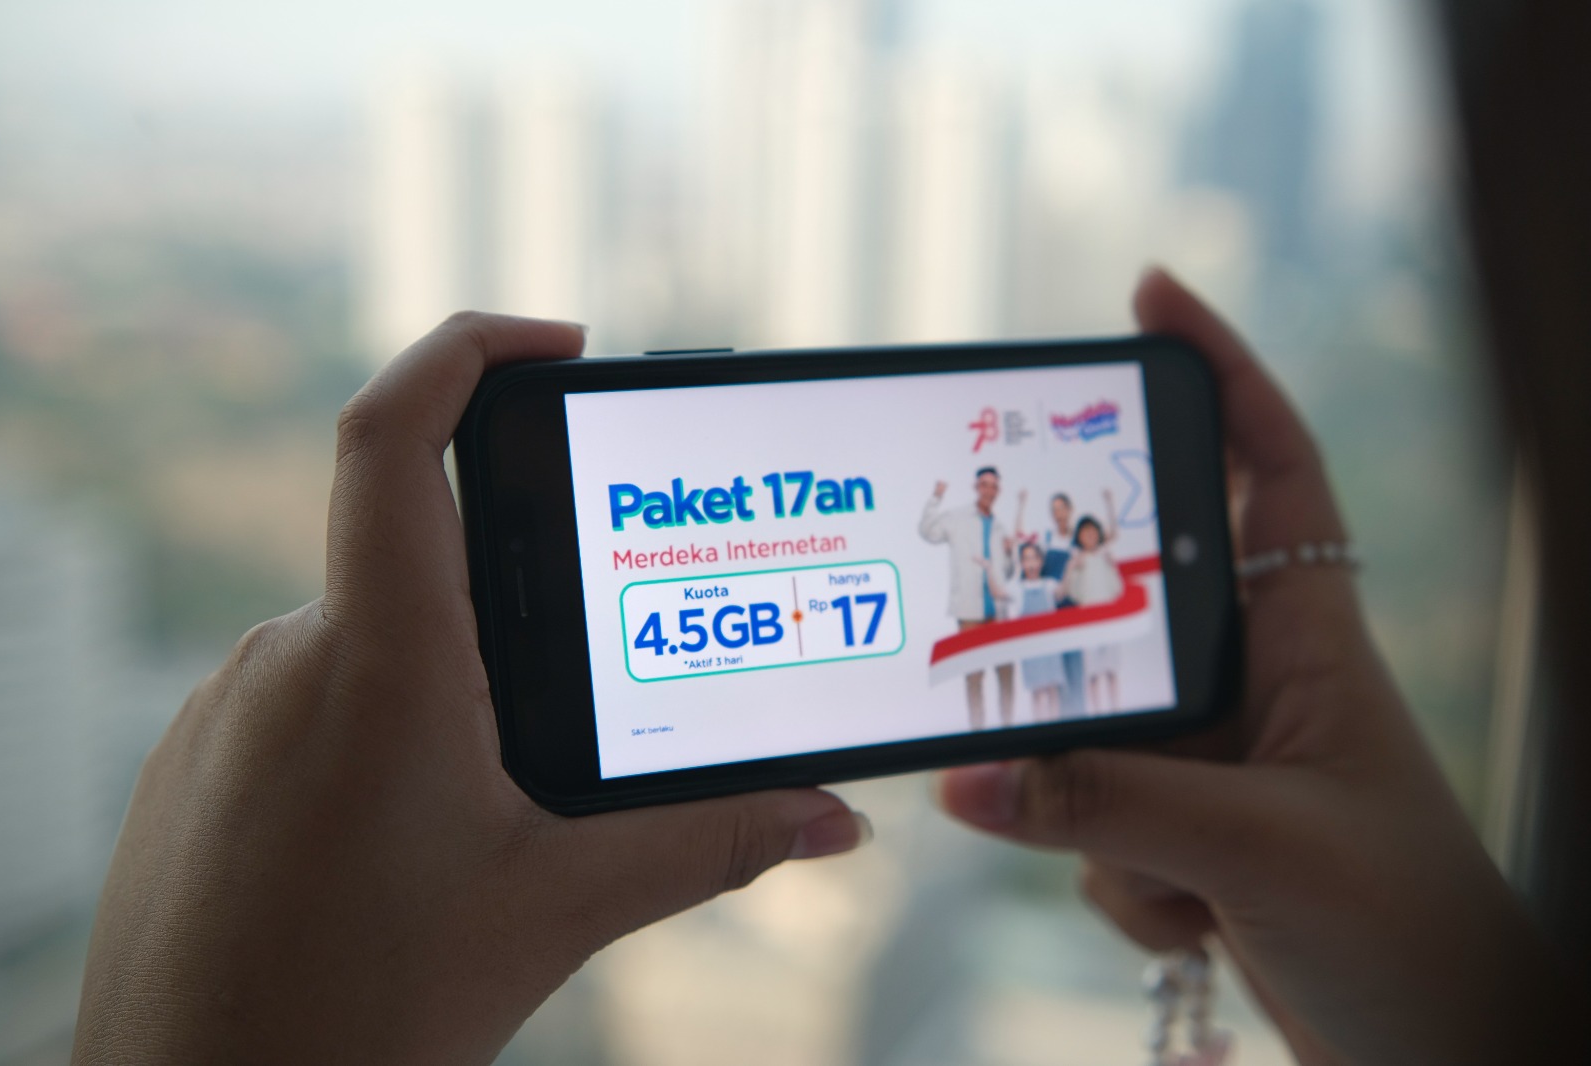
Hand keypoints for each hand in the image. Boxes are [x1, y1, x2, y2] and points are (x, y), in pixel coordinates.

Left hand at [72, 313, 868, 1065]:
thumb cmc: (357, 1014)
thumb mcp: (557, 909)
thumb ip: (706, 844)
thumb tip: (832, 818)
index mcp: (382, 657)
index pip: (395, 431)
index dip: (471, 346)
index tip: (558, 341)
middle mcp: (288, 654)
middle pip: (416, 547)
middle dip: (513, 590)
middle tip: (589, 669)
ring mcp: (227, 706)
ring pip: (369, 633)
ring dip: (448, 677)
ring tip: (497, 795)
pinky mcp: (200, 760)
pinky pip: (309, 694)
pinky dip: (379, 724)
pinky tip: (414, 831)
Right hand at [935, 269, 1574, 1063]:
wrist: (1437, 1054)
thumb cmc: (1409, 930)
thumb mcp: (1257, 849)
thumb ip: (1106, 806)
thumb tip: (967, 781)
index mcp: (1313, 638)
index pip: (1275, 465)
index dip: (1222, 370)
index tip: (1152, 295)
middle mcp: (1258, 683)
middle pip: (1133, 603)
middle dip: (1079, 642)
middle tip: (1020, 641)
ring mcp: (1215, 759)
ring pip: (1093, 735)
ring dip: (1106, 818)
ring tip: (1189, 882)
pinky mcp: (1183, 831)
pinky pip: (1094, 822)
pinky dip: (1121, 880)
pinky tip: (1196, 923)